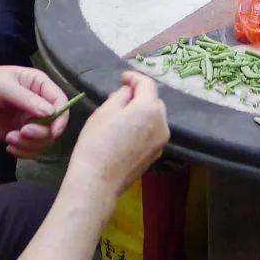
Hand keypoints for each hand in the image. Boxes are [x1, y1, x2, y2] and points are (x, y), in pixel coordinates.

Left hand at [0, 67, 71, 157]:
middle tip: (22, 133)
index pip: (60, 102)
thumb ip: (28, 100)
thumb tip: (52, 114)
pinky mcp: (18, 134)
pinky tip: (9, 146)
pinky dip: (24, 151)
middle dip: (41, 133)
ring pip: (45, 139)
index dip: (60, 117)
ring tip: (10, 139)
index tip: (52, 130)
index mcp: (39, 84)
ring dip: (31, 144)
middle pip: (55, 124)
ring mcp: (29, 120)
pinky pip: (31, 148)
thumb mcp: (5, 88)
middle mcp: (38, 103)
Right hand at [67, 72, 169, 199]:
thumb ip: (120, 96)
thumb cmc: (97, 143)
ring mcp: (161, 142)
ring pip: (155, 118)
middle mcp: (162, 124)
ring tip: (123, 114)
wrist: (97, 182)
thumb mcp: (104, 111)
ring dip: (143, 111)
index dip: (134, 78)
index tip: (122, 77)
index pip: (147, 84)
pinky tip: (128, 132)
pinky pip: (152, 133)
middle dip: (140, 95)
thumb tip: (128, 93)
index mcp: (150, 109)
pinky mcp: (155, 155)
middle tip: (121, 96)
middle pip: (154, 101)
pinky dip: (143, 127)